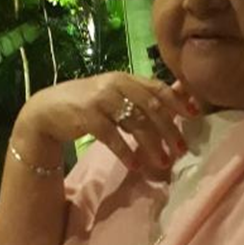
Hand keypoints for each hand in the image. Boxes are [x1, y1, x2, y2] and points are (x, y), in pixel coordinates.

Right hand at [17, 72, 199, 175]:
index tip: (195, 116)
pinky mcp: (87, 117)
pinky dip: (126, 152)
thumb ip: (142, 96)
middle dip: (170, 130)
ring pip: (136, 123)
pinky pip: (113, 137)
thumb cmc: (88, 104)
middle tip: (182, 150)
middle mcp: (116, 85)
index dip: (178, 102)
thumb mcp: (116, 95)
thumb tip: (180, 97)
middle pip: (151, 107)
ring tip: (163, 162)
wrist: (48, 110)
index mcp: (125, 78)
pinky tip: (136, 165)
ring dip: (152, 145)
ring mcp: (101, 100)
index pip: (158, 87)